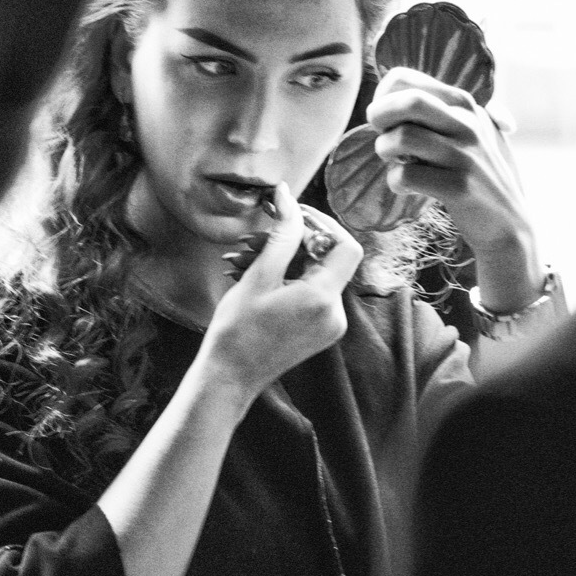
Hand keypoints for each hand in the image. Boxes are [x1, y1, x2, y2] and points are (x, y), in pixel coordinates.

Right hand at [202, 182, 361, 403]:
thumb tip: (288, 197)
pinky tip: (257, 278)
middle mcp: (335, 313)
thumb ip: (281, 234)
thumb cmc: (237, 331)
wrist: (230, 378)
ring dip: (287, 260)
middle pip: (329, 259)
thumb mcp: (259, 276)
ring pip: (317, 275)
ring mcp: (330, 325)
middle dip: (295, 242)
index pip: (346, 245)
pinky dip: (289, 279)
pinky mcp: (320, 331)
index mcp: (323, 299)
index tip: (293, 214)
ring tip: (246, 258)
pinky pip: (312, 293)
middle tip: (258, 236)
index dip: (323, 224)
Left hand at [367, 68, 541, 310]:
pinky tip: (404, 187)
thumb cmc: (484, 175)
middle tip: (380, 134)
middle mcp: (467, 124)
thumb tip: (404, 84)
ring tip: (394, 162)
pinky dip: (395, 181)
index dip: (382, 96)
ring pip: (402, 137)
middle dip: (379, 115)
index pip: (405, 79)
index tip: (385, 117)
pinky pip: (407, 175)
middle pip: (408, 100)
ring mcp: (465, 156)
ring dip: (384, 150)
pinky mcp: (459, 188)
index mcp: (465, 105)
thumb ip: (454, 108)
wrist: (509, 223)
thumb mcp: (481, 131)